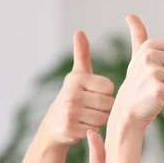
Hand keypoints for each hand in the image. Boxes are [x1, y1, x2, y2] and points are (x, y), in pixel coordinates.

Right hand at [40, 31, 114, 146]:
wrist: (53, 127)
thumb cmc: (72, 98)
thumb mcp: (77, 76)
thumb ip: (82, 54)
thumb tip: (79, 31)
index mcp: (77, 79)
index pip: (110, 87)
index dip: (105, 94)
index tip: (93, 95)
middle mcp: (71, 94)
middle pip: (109, 104)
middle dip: (102, 108)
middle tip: (89, 108)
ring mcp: (70, 112)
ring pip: (103, 118)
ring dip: (98, 120)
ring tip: (85, 117)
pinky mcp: (69, 129)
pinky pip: (95, 130)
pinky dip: (91, 131)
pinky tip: (81, 127)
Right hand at [114, 15, 163, 127]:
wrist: (127, 109)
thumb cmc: (138, 81)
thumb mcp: (138, 55)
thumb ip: (138, 35)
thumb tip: (129, 14)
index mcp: (150, 45)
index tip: (162, 68)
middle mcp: (150, 56)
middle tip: (161, 81)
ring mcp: (152, 73)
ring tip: (158, 90)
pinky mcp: (157, 90)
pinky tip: (158, 100)